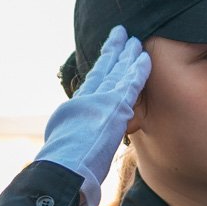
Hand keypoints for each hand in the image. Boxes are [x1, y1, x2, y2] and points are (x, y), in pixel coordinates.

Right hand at [36, 26, 152, 205]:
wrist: (61, 170)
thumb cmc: (63, 171)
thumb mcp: (70, 152)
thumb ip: (82, 144)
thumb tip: (82, 154)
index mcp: (74, 110)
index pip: (91, 84)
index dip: (101, 68)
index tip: (107, 54)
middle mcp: (85, 100)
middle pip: (102, 70)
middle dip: (113, 51)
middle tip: (122, 34)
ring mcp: (98, 101)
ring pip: (116, 72)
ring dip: (128, 56)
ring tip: (137, 41)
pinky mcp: (112, 107)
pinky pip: (129, 84)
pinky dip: (138, 71)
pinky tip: (145, 58)